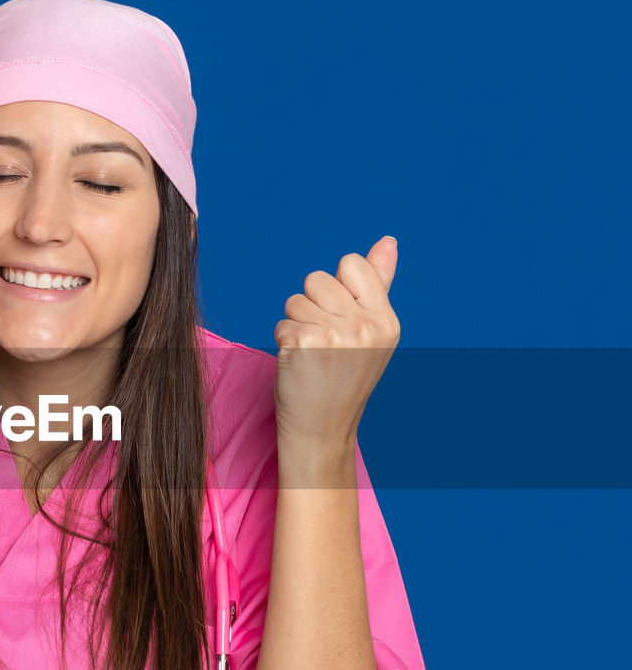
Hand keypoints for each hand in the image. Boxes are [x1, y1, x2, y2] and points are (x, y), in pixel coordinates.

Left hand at [273, 236, 399, 447]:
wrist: (323, 429)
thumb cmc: (344, 378)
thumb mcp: (371, 332)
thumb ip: (378, 283)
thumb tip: (387, 240)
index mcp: (386, 319)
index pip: (351, 264)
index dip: (336, 289)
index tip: (341, 321)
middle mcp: (365, 325)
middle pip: (317, 279)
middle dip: (312, 306)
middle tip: (324, 344)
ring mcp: (335, 334)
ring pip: (295, 300)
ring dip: (296, 324)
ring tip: (313, 354)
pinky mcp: (304, 343)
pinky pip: (281, 322)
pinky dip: (283, 341)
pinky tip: (299, 365)